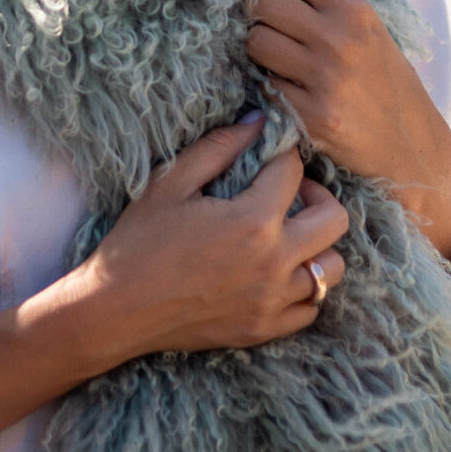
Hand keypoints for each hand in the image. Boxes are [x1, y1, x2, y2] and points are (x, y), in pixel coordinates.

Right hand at [75, 115, 349, 366]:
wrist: (115, 311)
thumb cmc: (137, 242)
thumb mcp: (169, 183)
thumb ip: (218, 147)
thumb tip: (257, 121)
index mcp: (252, 221)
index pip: (293, 171)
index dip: (282, 153)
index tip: (268, 154)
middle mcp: (273, 263)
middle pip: (335, 220)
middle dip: (317, 196)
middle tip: (289, 193)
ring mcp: (272, 302)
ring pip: (331, 268)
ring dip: (317, 245)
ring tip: (286, 234)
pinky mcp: (263, 330)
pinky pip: (311, 308)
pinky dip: (304, 288)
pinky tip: (276, 272)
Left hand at [247, 0, 450, 262]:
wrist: (412, 148)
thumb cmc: (386, 82)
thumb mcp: (370, 30)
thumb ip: (327, 1)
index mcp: (354, 9)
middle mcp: (338, 38)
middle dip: (254, 5)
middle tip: (262, 17)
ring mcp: (322, 78)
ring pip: (255, 41)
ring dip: (258, 48)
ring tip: (279, 58)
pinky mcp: (310, 116)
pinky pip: (265, 85)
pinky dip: (271, 86)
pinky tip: (292, 91)